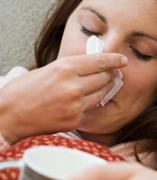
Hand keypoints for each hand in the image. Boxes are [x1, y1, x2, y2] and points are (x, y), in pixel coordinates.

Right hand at [0, 53, 126, 143]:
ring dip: (104, 89)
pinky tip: (83, 101)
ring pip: (101, 94)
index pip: (99, 61)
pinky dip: (90, 104)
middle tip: (112, 73)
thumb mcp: (45, 71)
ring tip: (102, 86)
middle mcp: (74, 86)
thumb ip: (68, 69)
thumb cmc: (21, 93)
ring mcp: (76, 104)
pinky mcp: (75, 119)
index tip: (122, 60)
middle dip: (110, 75)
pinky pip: (90, 109)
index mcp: (65, 68)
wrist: (8, 118)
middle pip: (104, 77)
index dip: (114, 60)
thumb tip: (88, 68)